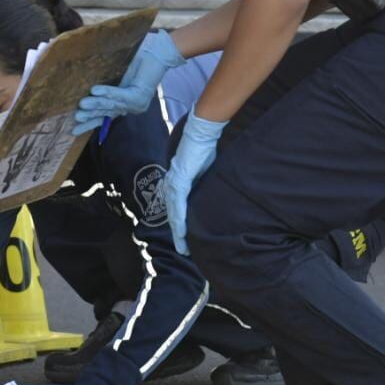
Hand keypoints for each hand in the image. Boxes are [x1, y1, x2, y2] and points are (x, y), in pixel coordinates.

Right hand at [73, 31, 183, 133]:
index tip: (73, 130)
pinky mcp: (140, 95)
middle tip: (74, 119)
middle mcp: (130, 106)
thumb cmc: (137, 58)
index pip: (104, 116)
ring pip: (111, 105)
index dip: (89, 123)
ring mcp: (136, 103)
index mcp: (124, 103)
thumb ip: (104, 81)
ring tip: (81, 106)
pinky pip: (120, 95)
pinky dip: (107, 93)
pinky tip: (94, 91)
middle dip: (89, 118)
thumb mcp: (117, 73)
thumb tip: (82, 85)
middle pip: (106, 114)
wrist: (159, 49)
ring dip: (95, 105)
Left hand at [165, 111, 227, 254]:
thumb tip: (213, 196)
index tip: (185, 240)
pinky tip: (181, 232)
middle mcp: (172, 184)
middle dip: (178, 234)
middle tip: (184, 251)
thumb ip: (204, 184)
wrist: (202, 133)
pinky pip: (178, 204)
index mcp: (177, 183)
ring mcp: (174, 183)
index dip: (180, 225)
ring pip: (174, 214)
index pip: (177, 209)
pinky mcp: (179, 180)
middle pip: (173, 215)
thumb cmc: (205, 149)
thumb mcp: (205, 171)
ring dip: (178, 232)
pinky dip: (179, 219)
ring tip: (183, 248)